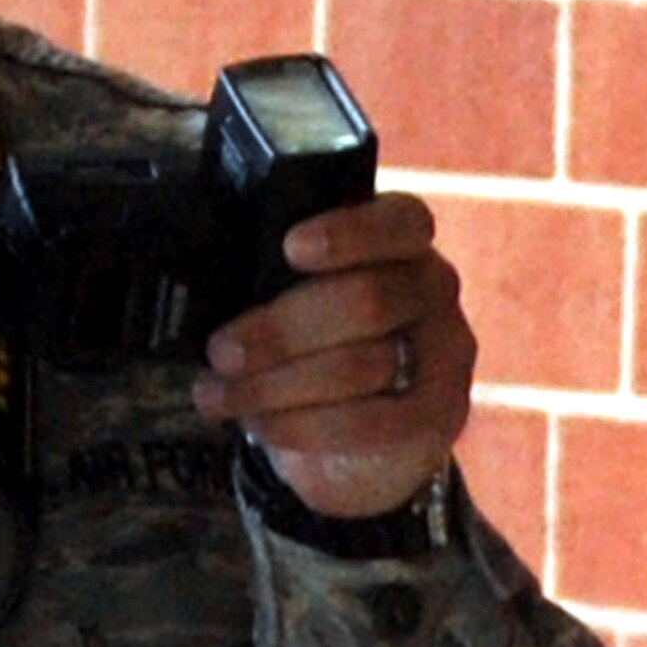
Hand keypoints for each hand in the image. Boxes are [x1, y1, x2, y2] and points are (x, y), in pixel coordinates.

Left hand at [190, 193, 474, 517]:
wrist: (359, 420)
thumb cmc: (312, 326)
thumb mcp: (296, 284)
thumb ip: (272, 267)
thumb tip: (202, 267)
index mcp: (400, 237)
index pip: (398, 221)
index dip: (348, 232)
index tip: (290, 248)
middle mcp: (432, 285)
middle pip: (368, 301)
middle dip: (282, 330)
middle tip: (220, 351)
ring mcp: (444, 349)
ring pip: (362, 365)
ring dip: (276, 385)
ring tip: (216, 394)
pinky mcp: (438, 411)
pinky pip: (372, 422)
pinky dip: (304, 425)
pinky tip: (259, 424)